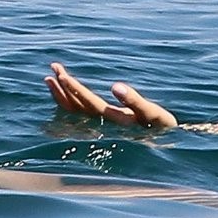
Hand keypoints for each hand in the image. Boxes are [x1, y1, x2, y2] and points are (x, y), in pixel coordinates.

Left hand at [46, 62, 177, 128]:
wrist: (166, 149)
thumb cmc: (162, 130)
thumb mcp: (154, 115)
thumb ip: (135, 101)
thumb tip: (115, 86)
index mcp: (115, 122)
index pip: (90, 105)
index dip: (75, 90)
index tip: (61, 75)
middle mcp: (104, 127)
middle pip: (78, 108)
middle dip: (64, 88)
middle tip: (54, 68)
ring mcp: (101, 127)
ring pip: (76, 112)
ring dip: (63, 95)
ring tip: (51, 78)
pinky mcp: (103, 125)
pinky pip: (80, 114)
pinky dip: (70, 103)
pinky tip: (63, 94)